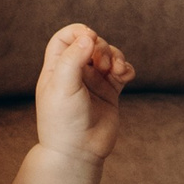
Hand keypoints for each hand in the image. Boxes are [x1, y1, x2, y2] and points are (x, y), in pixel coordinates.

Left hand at [34, 24, 133, 165]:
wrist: (78, 152)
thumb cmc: (63, 121)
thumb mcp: (63, 86)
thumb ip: (74, 59)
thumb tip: (89, 36)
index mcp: (57, 68)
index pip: (65, 37)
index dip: (78, 32)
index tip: (90, 38)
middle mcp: (75, 72)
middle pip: (91, 43)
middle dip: (102, 47)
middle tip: (103, 63)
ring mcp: (94, 82)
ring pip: (109, 56)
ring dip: (117, 56)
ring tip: (117, 70)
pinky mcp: (110, 92)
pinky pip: (122, 72)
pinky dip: (127, 69)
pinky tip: (126, 76)